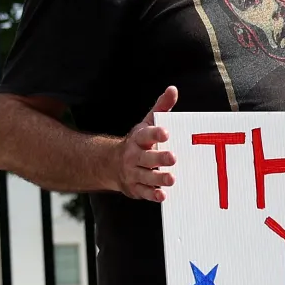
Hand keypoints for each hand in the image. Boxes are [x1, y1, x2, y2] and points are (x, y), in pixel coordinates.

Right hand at [113, 86, 178, 201]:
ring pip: (145, 176)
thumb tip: (173, 89)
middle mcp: (133, 156)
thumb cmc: (139, 142)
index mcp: (138, 139)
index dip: (155, 133)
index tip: (165, 133)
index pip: (145, 135)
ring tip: (171, 178)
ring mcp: (132, 173)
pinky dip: (152, 194)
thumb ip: (161, 108)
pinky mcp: (134, 188)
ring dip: (158, 178)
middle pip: (146, 157)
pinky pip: (143, 192)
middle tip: (173, 157)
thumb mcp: (147, 124)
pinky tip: (162, 195)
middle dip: (159, 158)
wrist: (111, 164)